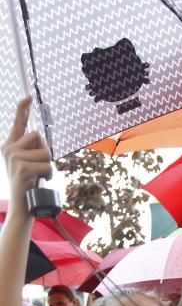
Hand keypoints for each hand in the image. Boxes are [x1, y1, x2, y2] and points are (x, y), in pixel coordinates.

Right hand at [2, 98, 51, 217]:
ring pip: (45, 151)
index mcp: (9, 147)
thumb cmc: (28, 187)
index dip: (23, 109)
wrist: (22, 208)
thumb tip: (39, 137)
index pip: (17, 124)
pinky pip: (47, 164)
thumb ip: (30, 151)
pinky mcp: (22, 168)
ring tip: (39, 177)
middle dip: (45, 152)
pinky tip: (40, 181)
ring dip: (48, 165)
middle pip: (38, 136)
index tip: (28, 97)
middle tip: (38, 169)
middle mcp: (8, 149)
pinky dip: (49, 174)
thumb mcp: (27, 165)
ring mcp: (14, 158)